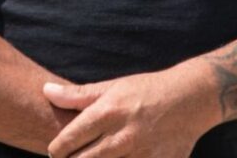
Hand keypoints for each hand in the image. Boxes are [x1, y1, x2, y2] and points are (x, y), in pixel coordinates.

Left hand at [44, 66, 211, 157]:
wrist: (190, 99)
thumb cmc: (146, 90)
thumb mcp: (112, 86)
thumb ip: (77, 95)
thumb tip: (46, 91)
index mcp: (108, 111)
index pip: (69, 139)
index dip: (57, 149)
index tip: (56, 150)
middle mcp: (121, 136)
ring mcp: (139, 154)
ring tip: (92, 156)